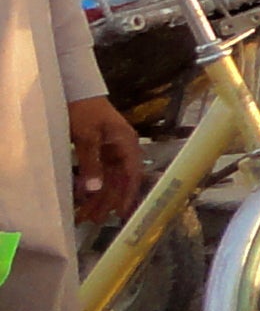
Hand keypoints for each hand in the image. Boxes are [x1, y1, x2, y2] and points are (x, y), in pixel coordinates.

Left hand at [64, 99, 138, 223]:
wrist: (75, 90)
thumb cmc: (85, 110)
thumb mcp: (86, 137)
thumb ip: (91, 163)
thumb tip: (94, 189)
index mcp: (127, 144)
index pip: (132, 175)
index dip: (128, 195)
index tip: (121, 213)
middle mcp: (124, 149)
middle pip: (120, 180)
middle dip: (109, 200)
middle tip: (96, 220)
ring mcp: (112, 150)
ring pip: (109, 179)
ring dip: (100, 196)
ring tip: (88, 215)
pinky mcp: (101, 150)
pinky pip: (100, 172)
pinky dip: (93, 185)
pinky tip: (85, 197)